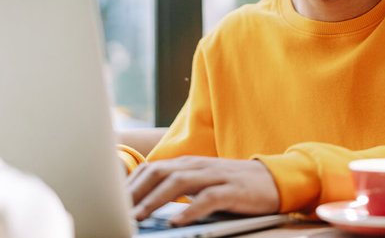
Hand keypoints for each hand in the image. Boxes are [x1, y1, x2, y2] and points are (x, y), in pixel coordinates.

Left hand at [127, 156, 279, 224]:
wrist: (273, 179)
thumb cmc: (232, 185)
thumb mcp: (202, 182)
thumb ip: (177, 188)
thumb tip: (143, 205)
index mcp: (188, 163)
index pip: (151, 168)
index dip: (129, 184)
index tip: (111, 201)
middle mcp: (198, 166)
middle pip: (160, 172)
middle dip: (135, 191)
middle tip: (117, 210)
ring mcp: (215, 176)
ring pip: (179, 182)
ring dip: (155, 200)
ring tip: (137, 216)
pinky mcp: (232, 190)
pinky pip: (208, 199)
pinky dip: (190, 210)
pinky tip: (176, 222)